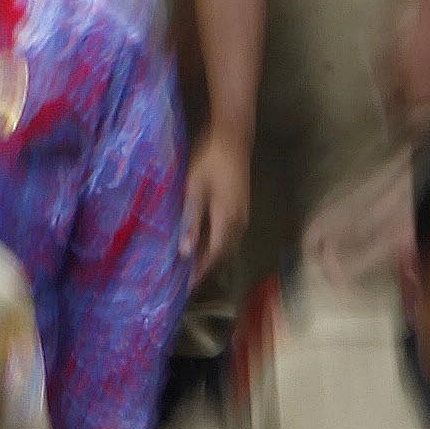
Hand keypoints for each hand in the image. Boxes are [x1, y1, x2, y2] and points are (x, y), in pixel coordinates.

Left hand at [180, 131, 252, 273]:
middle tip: (187, 280)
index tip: (188, 287)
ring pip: (228, 245)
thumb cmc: (208, 162)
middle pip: (223, 253)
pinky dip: (216, 244)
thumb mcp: (194, 190)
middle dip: (206, 268)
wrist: (232, 141)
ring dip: (212, 256)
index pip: (214, 255)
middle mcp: (239, 222)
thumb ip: (191, 221)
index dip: (201, 271)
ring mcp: (242, 215)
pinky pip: (229, 234)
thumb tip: (186, 252)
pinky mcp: (240, 208)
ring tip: (192, 266)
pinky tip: (202, 242)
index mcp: (227, 220)